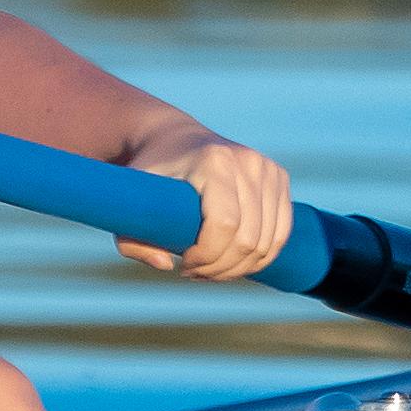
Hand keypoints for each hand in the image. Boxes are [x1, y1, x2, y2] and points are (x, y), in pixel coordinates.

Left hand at [114, 123, 294, 279]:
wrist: (174, 138)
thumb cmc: (150, 174)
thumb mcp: (129, 204)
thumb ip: (134, 241)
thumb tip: (167, 265)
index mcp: (213, 162)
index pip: (224, 225)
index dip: (207, 256)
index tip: (183, 265)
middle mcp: (247, 161)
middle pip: (248, 238)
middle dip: (221, 268)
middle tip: (195, 272)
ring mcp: (267, 168)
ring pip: (267, 241)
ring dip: (240, 267)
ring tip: (212, 269)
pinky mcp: (279, 177)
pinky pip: (281, 232)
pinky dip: (261, 257)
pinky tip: (236, 262)